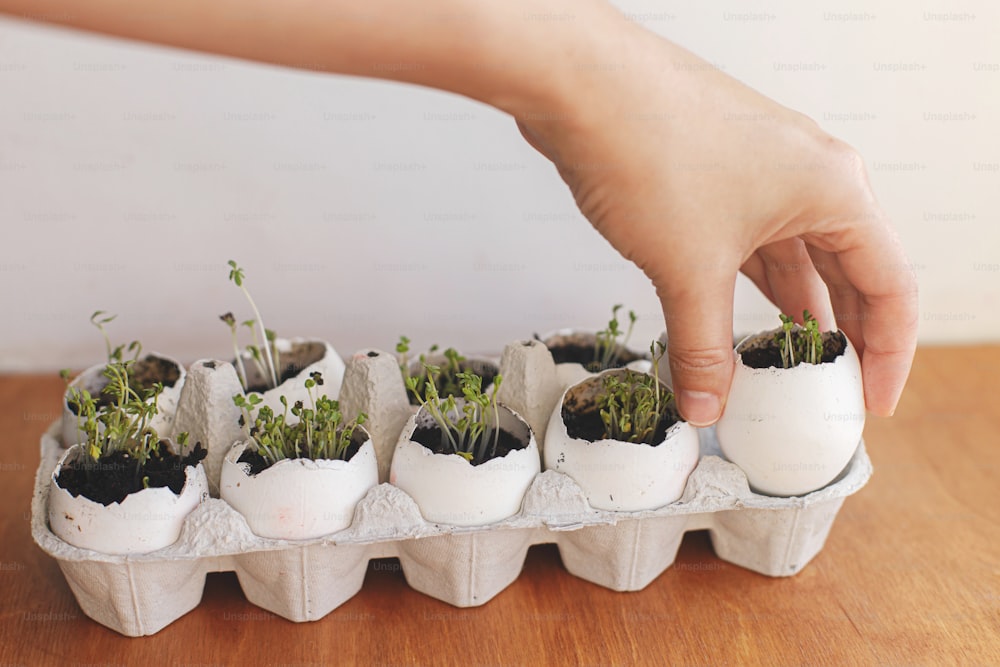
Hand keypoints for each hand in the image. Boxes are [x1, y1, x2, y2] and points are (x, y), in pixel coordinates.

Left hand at [517, 18, 917, 424]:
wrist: (579, 84)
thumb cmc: (649, 147)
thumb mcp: (688, 268)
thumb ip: (703, 347)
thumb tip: (707, 406)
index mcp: (832, 191)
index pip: (890, 286)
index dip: (889, 352)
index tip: (871, 401)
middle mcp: (808, 175)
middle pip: (847, 269)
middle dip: (841, 334)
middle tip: (832, 390)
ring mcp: (760, 170)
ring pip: (792, 255)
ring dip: (788, 311)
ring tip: (784, 368)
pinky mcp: (716, 173)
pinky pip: (747, 241)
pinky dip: (744, 285)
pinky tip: (731, 320)